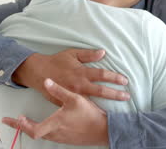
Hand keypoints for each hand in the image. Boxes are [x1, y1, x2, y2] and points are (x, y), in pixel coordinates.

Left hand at [2, 78, 108, 145]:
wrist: (103, 130)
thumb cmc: (89, 115)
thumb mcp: (75, 99)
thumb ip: (59, 91)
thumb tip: (46, 81)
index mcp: (55, 124)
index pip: (32, 129)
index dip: (20, 125)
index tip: (11, 118)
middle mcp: (55, 134)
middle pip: (33, 133)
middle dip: (21, 126)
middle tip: (12, 120)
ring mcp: (61, 138)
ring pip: (41, 135)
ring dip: (32, 128)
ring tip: (26, 121)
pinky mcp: (67, 139)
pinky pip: (49, 136)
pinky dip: (42, 130)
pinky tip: (45, 124)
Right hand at [11, 49, 129, 105]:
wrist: (39, 73)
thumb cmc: (57, 61)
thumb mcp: (72, 54)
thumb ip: (88, 54)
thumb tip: (103, 53)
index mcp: (82, 72)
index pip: (102, 75)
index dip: (115, 78)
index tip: (125, 81)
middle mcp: (79, 85)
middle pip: (101, 91)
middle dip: (116, 94)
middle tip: (127, 96)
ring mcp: (73, 95)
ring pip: (93, 101)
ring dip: (106, 103)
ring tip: (117, 105)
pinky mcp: (67, 102)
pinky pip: (81, 106)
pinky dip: (92, 109)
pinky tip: (100, 112)